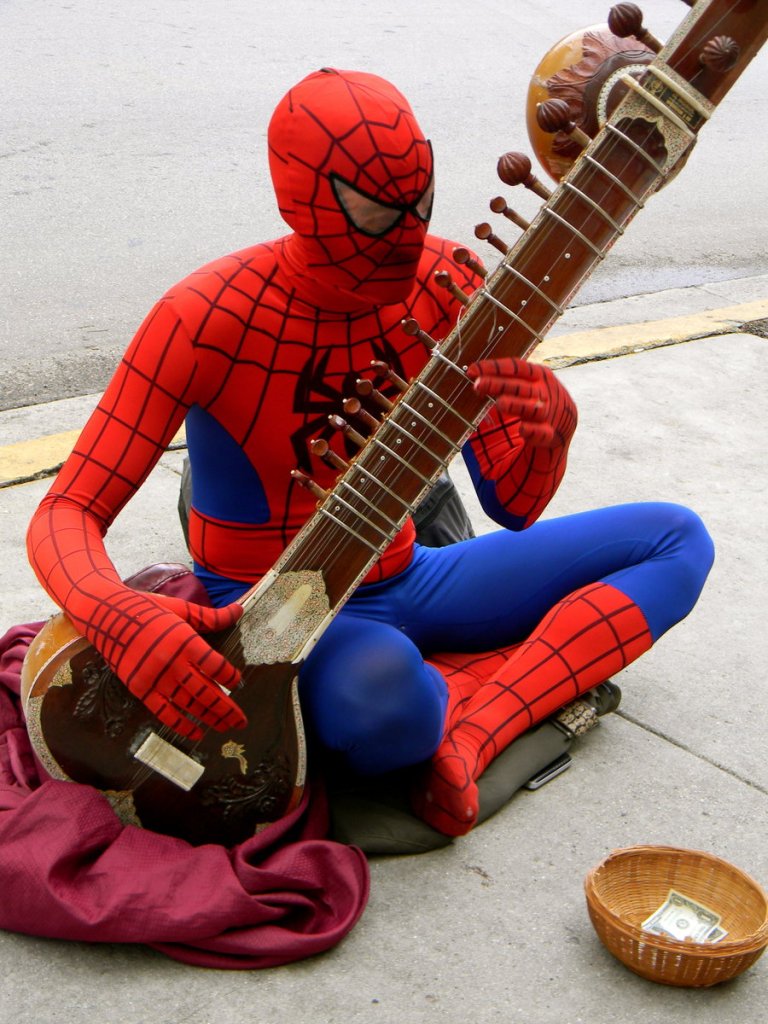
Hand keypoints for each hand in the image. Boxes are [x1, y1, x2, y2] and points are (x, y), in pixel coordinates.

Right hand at [92, 590, 246, 740]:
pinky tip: (197, 733)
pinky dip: (181, 725)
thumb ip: (211, 616)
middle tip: (241, 722)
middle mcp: (172, 662)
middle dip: (226, 709)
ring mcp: (155, 678)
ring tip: (225, 727)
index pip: (215, 666)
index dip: (230, 677)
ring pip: (189, 704)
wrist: (106, 615)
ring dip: (209, 718)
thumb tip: (240, 609)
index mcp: (185, 640)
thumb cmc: (148, 608)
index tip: (239, 683)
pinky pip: (164, 713)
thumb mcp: (182, 608)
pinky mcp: (140, 689)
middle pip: (206, 691)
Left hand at [467, 357, 576, 446]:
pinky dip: (534, 431)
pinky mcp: (549, 434)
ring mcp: (548, 413)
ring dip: (517, 405)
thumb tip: (473, 374)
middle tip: (477, 385)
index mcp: (538, 375)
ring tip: (500, 403)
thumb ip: (503, 379)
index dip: (493, 367)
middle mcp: (543, 392)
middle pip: (520, 387)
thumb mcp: (525, 383)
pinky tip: (522, 429)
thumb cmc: (535, 397)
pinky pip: (542, 433)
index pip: (516, 367)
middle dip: (498, 385)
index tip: (472, 370)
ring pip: (532, 408)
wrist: (564, 420)